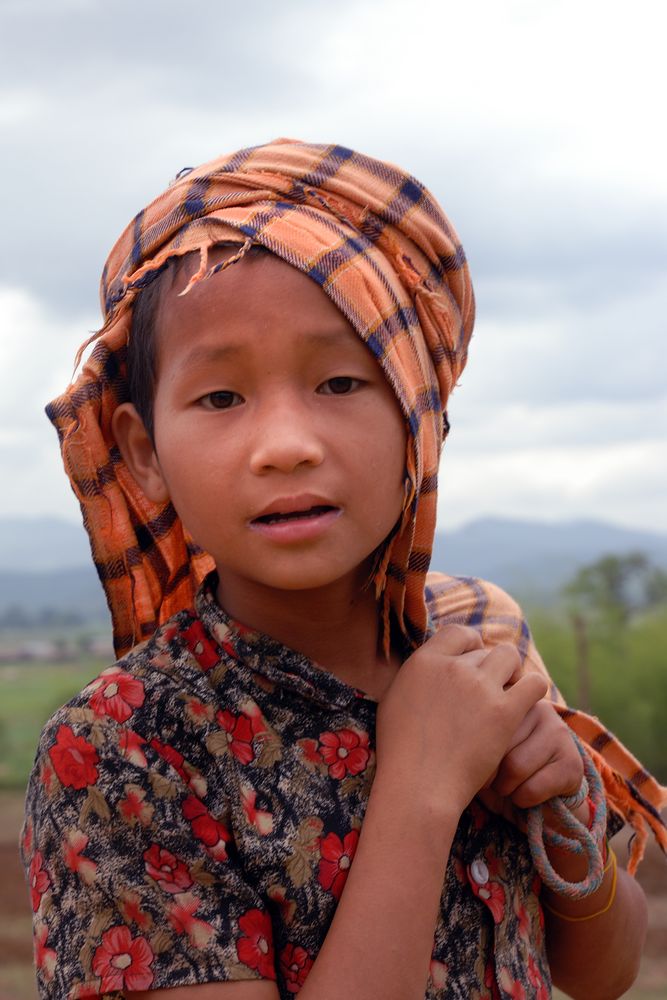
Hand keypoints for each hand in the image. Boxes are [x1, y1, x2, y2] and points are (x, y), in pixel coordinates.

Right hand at [375, 625, 548, 817]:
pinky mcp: (505, 712)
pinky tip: (525, 704)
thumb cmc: (401, 751)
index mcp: (424, 661)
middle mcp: (453, 667)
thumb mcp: (394, 699)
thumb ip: (415, 676)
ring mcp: (480, 688)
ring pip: (510, 657)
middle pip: (485, 649)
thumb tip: (429, 664)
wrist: (419, 785)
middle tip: (489, 690)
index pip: (458, 632)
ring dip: (511, 672)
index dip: (469, 645)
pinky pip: (534, 683)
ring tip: (508, 693)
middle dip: (489, 666)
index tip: (472, 663)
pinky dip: (532, 689)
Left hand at [477, 699, 583, 820]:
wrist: (538, 794)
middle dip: (489, 771)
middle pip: (497, 745)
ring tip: (508, 785)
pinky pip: (533, 787)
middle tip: (494, 777)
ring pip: (515, 767)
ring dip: (506, 788)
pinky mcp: (572, 762)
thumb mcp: (482, 744)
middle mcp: (538, 708)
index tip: (477, 760)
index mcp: (511, 696)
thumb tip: (465, 742)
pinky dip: (523, 799)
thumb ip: (472, 731)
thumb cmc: (500, 766)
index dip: (475, 750)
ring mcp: (558, 732)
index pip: (482, 723)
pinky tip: (527, 793)